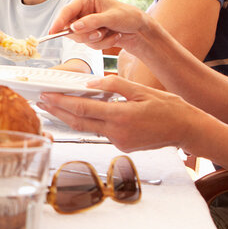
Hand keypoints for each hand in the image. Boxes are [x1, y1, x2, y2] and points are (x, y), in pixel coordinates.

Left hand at [38, 76, 202, 153]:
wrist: (187, 130)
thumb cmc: (169, 108)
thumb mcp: (143, 90)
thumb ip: (115, 85)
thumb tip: (92, 82)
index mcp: (121, 117)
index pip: (82, 109)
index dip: (60, 103)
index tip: (45, 95)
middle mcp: (117, 133)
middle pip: (78, 122)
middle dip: (57, 111)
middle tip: (40, 101)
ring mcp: (119, 142)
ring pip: (87, 128)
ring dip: (69, 117)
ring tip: (53, 106)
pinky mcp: (122, 146)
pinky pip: (101, 132)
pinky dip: (88, 122)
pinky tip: (80, 113)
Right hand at [50, 0, 151, 53]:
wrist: (140, 29)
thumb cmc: (128, 16)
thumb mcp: (111, 17)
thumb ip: (92, 22)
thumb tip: (74, 27)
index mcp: (85, 1)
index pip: (67, 11)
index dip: (59, 22)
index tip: (52, 33)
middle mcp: (83, 12)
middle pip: (71, 28)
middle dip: (87, 34)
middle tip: (100, 32)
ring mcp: (86, 25)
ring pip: (81, 39)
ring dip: (98, 39)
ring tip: (111, 32)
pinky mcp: (90, 35)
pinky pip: (90, 45)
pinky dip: (103, 43)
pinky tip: (114, 36)